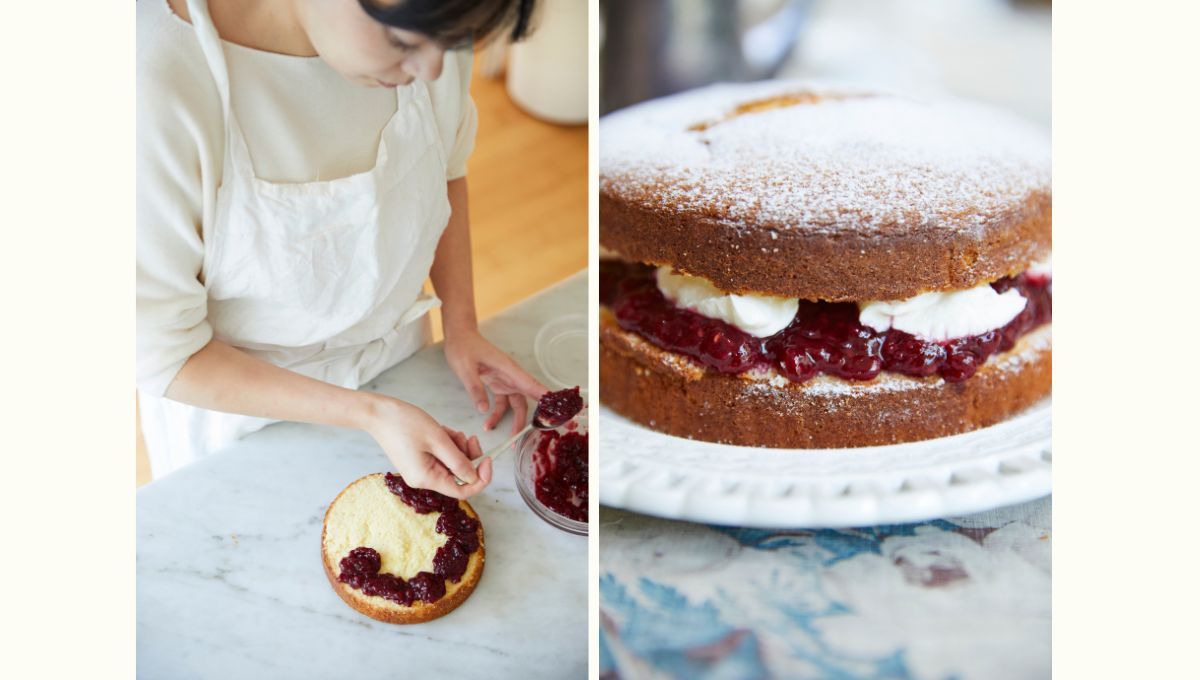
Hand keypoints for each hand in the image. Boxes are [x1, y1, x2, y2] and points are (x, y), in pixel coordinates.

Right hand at [362, 396, 492, 498]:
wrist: (378, 413)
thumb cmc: (404, 423)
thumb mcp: (438, 439)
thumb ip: (459, 461)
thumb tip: (475, 477)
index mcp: (427, 479)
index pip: (463, 491)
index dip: (481, 478)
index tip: (489, 459)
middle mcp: (423, 479)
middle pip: (459, 475)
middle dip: (469, 456)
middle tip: (471, 437)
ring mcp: (420, 470)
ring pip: (452, 464)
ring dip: (458, 448)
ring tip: (452, 431)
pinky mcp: (419, 460)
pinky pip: (442, 456)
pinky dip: (447, 444)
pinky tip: (442, 431)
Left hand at [443, 329, 547, 434]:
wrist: (459, 337)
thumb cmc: (464, 348)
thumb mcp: (465, 368)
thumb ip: (475, 388)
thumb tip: (484, 410)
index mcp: (509, 369)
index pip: (531, 385)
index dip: (545, 398)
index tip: (556, 411)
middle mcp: (511, 376)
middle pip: (529, 398)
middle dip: (536, 416)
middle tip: (542, 433)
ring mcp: (505, 381)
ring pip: (517, 404)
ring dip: (515, 421)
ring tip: (511, 440)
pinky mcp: (497, 385)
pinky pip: (502, 404)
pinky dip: (497, 415)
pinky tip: (488, 425)